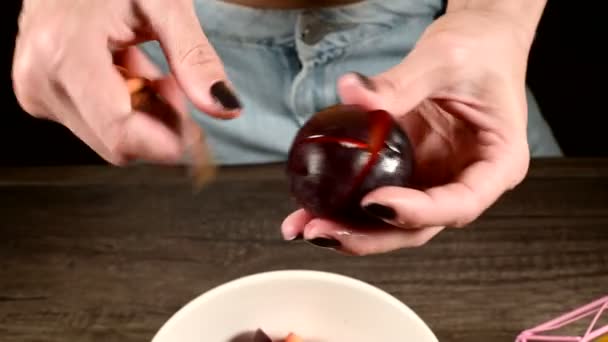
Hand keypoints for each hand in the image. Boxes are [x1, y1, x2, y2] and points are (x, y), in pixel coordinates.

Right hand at [12, 0, 240, 164]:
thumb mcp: (165, 3)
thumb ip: (194, 56)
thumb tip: (225, 107)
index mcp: (64, 52)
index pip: (118, 132)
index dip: (165, 143)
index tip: (196, 136)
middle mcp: (40, 78)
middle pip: (116, 142)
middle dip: (157, 125)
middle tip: (175, 85)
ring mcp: (35, 89)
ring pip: (108, 138)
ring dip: (144, 115)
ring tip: (154, 73)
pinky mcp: (39, 94)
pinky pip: (95, 124)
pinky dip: (125, 108)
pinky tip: (133, 74)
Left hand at [282, 9, 534, 254]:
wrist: (478, 41)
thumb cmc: (480, 51)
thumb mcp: (443, 59)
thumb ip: (399, 83)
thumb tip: (352, 96)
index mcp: (496, 164)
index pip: (459, 204)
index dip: (416, 212)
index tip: (373, 203)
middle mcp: (464, 181)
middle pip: (419, 227)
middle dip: (368, 236)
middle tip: (323, 230)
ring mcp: (434, 180)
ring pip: (392, 221)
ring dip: (348, 228)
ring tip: (304, 225)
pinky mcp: (407, 171)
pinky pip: (375, 194)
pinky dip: (343, 205)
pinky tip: (309, 208)